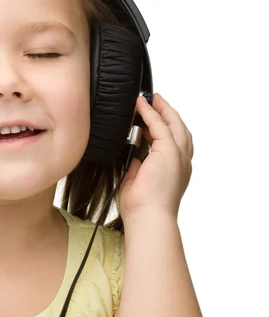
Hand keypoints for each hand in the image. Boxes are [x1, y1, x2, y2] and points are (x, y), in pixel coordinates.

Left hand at [118, 93, 193, 221]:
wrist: (148, 217)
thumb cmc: (141, 208)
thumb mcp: (138, 182)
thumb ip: (138, 167)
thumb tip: (134, 156)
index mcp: (176, 171)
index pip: (175, 143)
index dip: (165, 128)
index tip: (155, 118)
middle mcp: (182, 162)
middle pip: (179, 129)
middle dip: (168, 113)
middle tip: (156, 101)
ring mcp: (178, 156)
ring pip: (174, 124)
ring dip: (162, 109)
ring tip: (152, 99)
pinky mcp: (169, 152)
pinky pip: (160, 125)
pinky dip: (151, 113)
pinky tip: (142, 105)